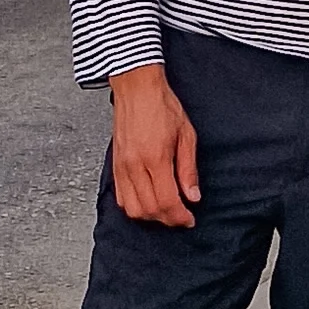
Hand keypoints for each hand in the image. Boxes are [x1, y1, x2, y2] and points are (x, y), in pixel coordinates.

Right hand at [109, 63, 200, 226]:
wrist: (137, 89)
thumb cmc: (162, 106)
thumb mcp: (186, 135)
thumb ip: (188, 169)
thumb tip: (193, 196)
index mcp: (155, 157)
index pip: (167, 201)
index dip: (180, 216)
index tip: (189, 218)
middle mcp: (135, 165)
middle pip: (149, 209)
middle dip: (168, 219)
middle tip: (181, 217)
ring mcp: (122, 166)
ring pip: (133, 208)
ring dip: (151, 216)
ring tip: (166, 211)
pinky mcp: (115, 165)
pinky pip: (121, 198)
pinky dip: (135, 207)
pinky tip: (148, 202)